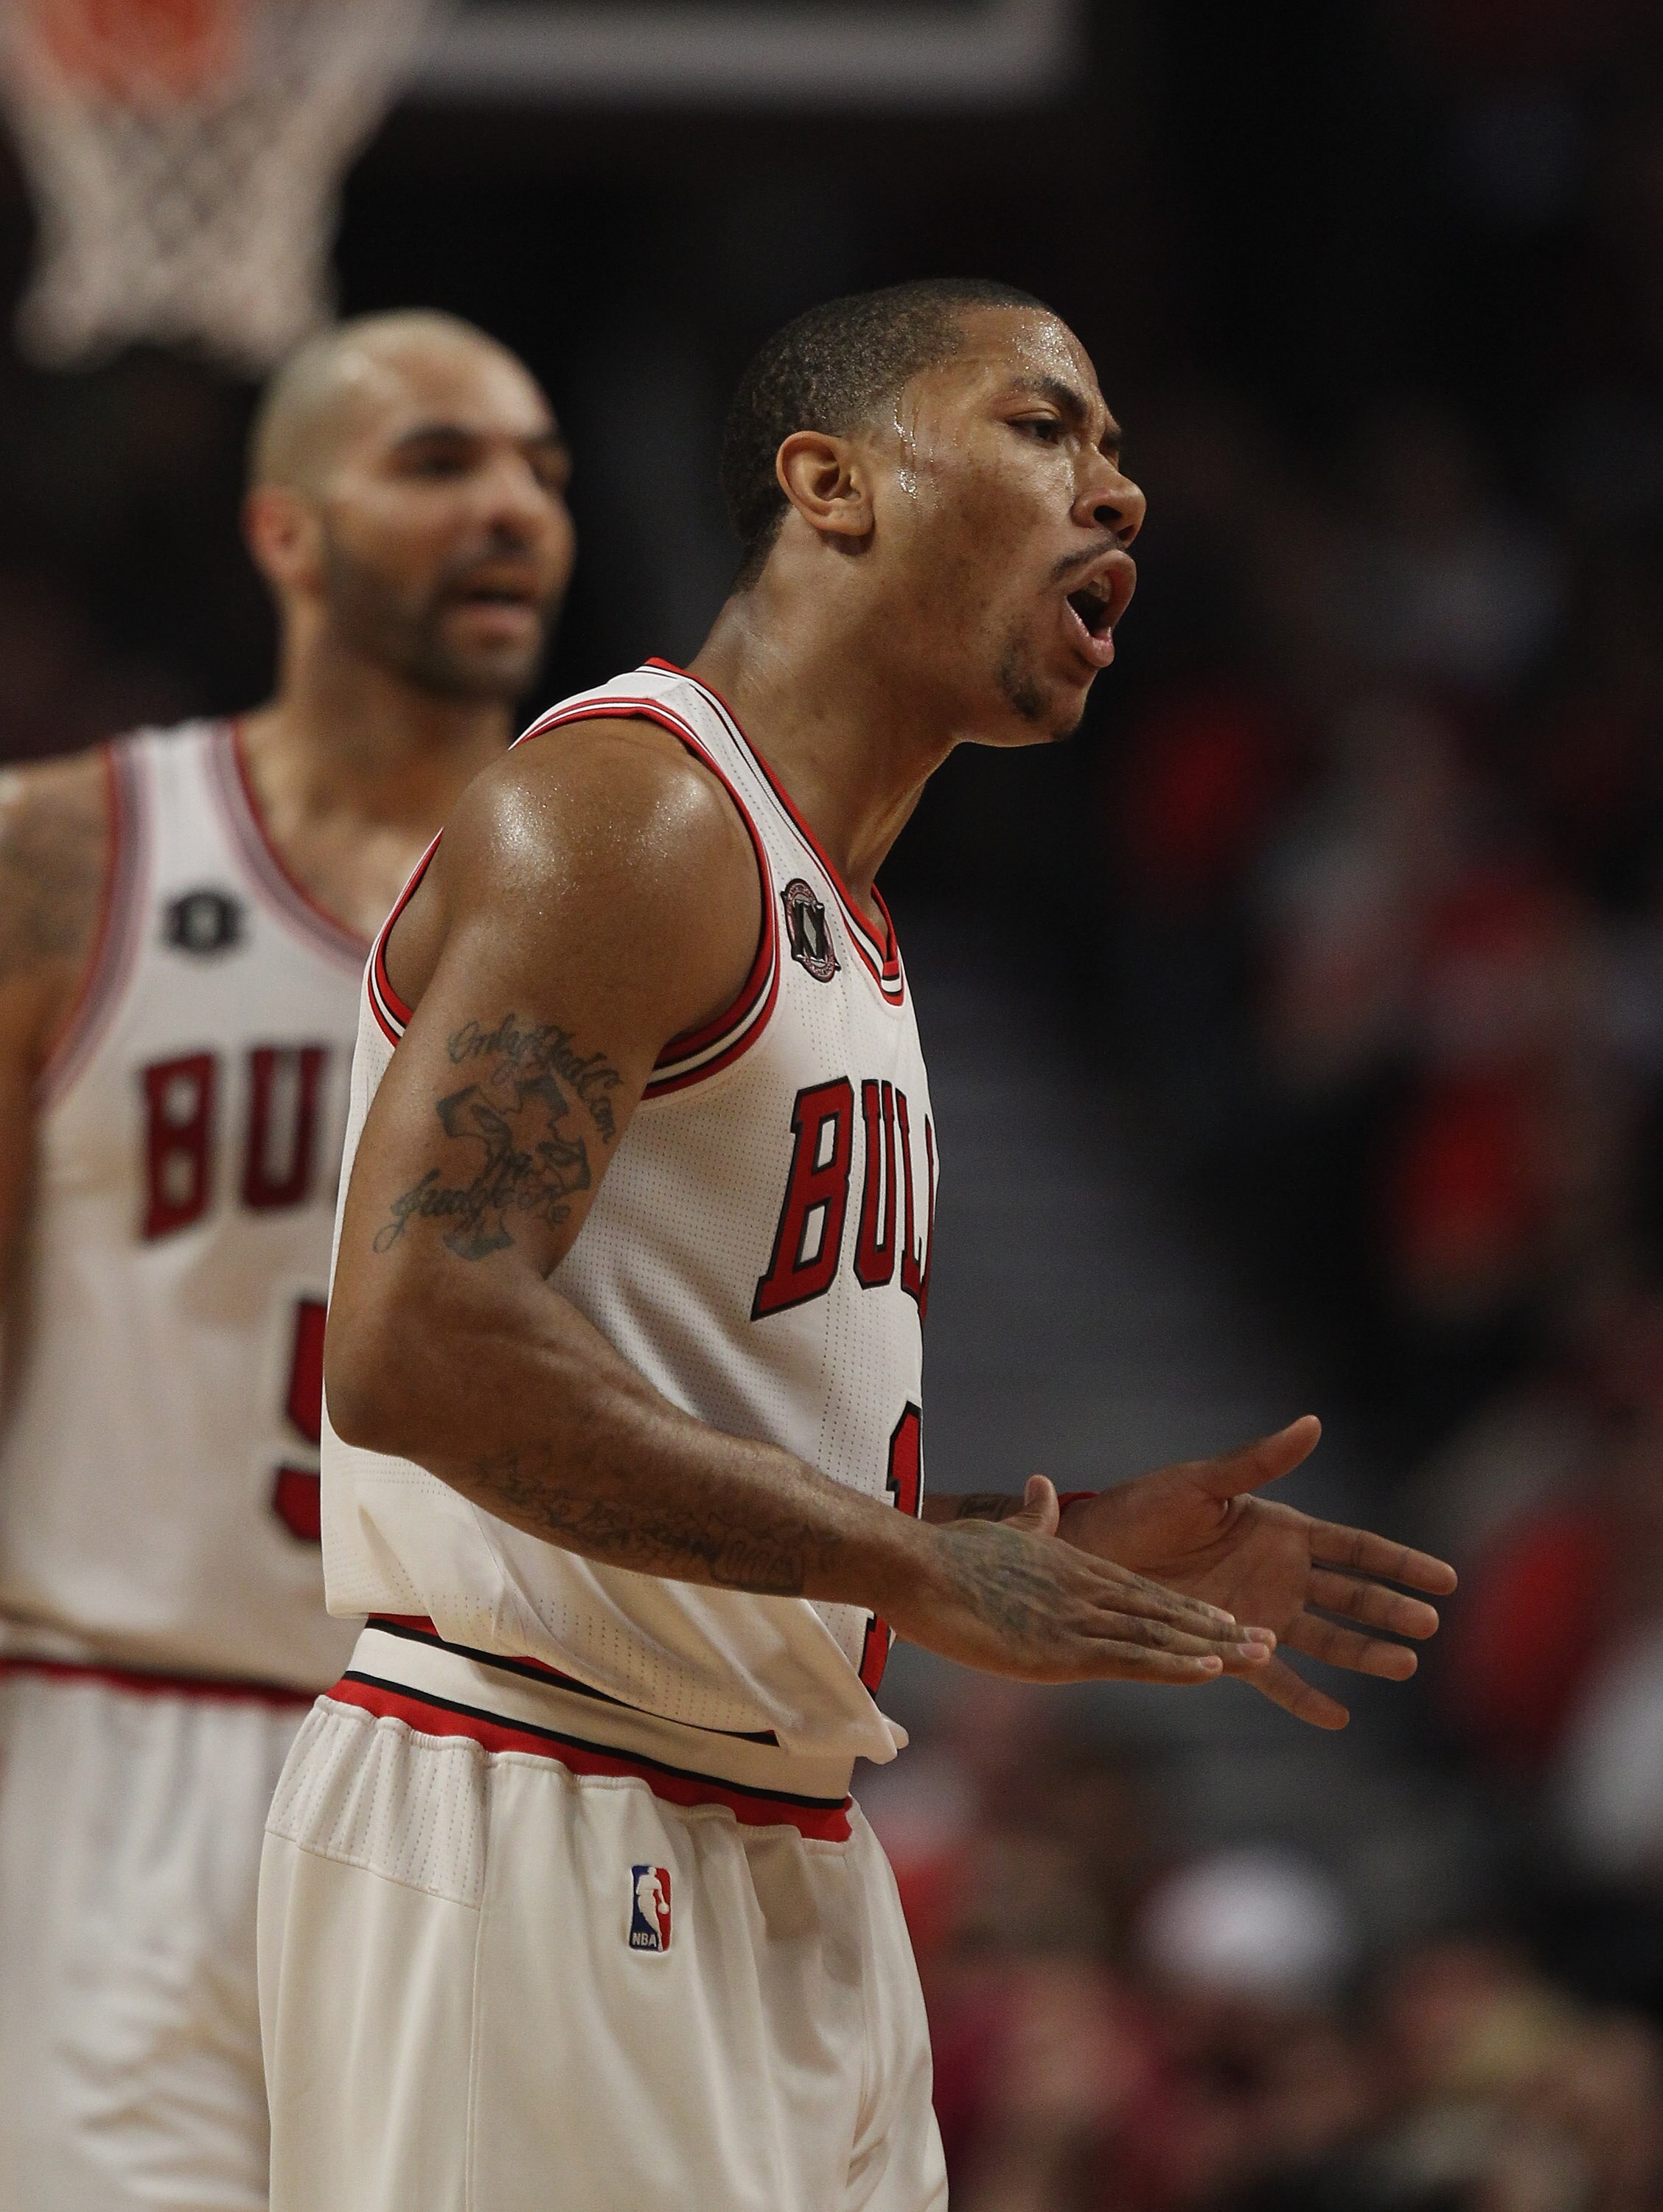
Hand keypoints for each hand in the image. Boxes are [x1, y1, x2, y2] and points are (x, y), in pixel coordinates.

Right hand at [886, 1477, 1275, 1686]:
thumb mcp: (1002, 1531)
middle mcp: (1086, 1590)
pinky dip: (1174, 1664)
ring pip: (1160, 1636)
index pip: (1145, 1591)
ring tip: (1259, 1657)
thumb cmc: (948, 1553)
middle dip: (1217, 1629)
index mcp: (1073, 1566)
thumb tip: (1042, 1486)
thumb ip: (1031, 1518)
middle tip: (1269, 1641)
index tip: (1227, 1620)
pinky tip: (1209, 1669)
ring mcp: (1077, 1620)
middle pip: (1165, 1613)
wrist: (914, 1567)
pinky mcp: (1062, 1650)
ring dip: (1212, 1648)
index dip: (1189, 1608)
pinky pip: (1131, 1659)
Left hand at [1058, 1418, 1455, 1726]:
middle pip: (1351, 1595)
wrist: (1093, 1553)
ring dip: (1364, 1654)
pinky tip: (1338, 1718)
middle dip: (1391, 1610)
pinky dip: (1305, 1698)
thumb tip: (1313, 1422)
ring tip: (1403, 1667)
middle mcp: (1279, 1574)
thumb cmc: (1142, 1508)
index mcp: (1280, 1530)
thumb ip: (1259, 1461)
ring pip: (1326, 1638)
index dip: (1400, 1562)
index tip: (1445, 1580)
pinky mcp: (1230, 1646)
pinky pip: (1276, 1678)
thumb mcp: (1202, 1483)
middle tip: (1430, 1625)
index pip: (1355, 1548)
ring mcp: (1259, 1613)